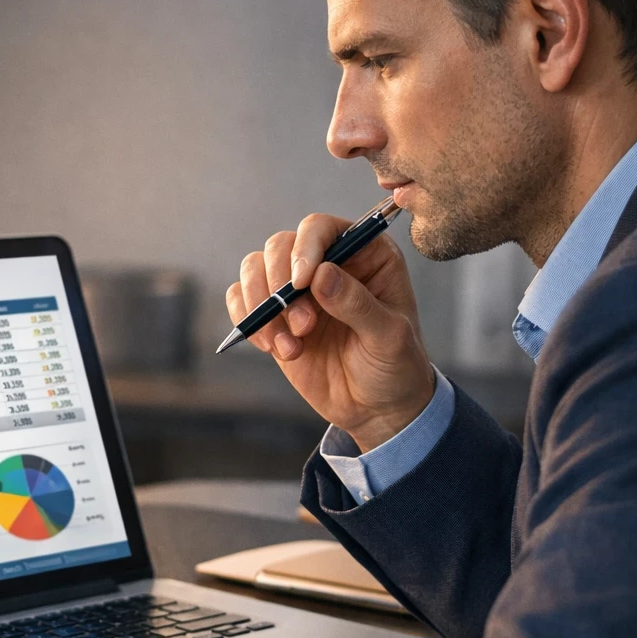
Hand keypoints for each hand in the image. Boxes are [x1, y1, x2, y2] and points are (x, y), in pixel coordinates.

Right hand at [227, 213, 435, 452]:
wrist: (376, 408)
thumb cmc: (395, 366)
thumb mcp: (389, 337)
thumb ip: (357, 304)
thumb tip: (321, 274)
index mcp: (365, 254)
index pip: (321, 229)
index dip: (304, 248)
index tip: (300, 282)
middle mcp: (327, 262)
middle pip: (279, 245)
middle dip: (281, 286)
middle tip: (304, 327)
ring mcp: (298, 289)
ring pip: (254, 268)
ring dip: (263, 307)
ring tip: (290, 346)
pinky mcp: (275, 315)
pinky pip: (241, 299)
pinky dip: (248, 321)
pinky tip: (274, 348)